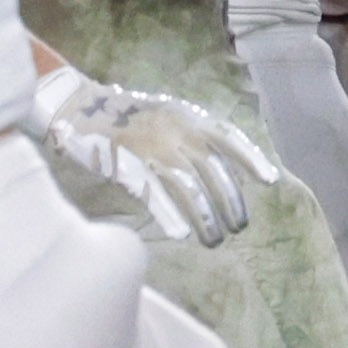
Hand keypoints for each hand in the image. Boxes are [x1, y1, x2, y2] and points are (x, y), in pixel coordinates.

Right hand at [30, 63, 282, 243]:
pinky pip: (155, 195)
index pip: (228, 136)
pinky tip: (182, 235)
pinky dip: (171, 216)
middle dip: (230, 201)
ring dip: (206, 217)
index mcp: (186, 115)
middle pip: (213, 169)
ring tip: (214, 240)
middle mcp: (174, 129)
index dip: (251, 158)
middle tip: (237, 227)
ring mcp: (151, 146)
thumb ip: (193, 136)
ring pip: (189, 187)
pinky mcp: (127, 164)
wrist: (77, 107)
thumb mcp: (166, 116)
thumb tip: (226, 168)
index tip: (271, 181)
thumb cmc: (124, 118)